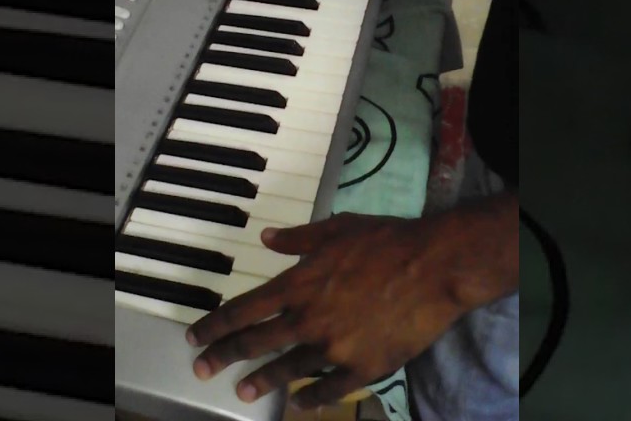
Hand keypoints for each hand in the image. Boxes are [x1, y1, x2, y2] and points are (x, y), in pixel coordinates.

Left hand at [185, 213, 465, 409]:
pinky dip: (311, 397)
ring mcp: (334, 348)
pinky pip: (329, 389)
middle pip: (254, 343)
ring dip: (262, 380)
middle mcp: (308, 320)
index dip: (214, 326)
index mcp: (298, 286)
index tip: (195, 337)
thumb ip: (298, 239)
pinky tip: (299, 401)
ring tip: (243, 390)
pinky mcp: (363, 367)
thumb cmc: (386, 241)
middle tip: (202, 369)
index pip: (242, 310)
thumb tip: (267, 238)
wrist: (434, 267)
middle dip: (223, 356)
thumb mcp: (337, 230)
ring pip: (287, 369)